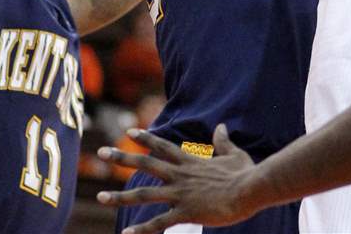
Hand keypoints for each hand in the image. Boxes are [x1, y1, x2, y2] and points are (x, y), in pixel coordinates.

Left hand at [98, 126, 257, 232]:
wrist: (249, 189)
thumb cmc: (244, 172)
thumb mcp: (233, 153)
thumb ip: (223, 142)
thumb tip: (221, 126)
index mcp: (190, 162)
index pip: (162, 146)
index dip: (145, 138)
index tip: (128, 131)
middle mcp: (180, 175)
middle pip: (146, 164)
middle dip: (122, 157)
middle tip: (102, 151)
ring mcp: (180, 194)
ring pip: (144, 194)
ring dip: (120, 196)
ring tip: (100, 197)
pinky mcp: (185, 212)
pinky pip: (159, 223)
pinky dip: (142, 230)